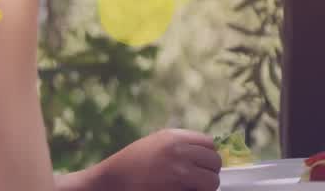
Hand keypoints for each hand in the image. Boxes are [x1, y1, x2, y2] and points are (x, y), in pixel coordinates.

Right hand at [94, 129, 221, 190]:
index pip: (210, 144)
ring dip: (205, 186)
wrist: (110, 182)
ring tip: (193, 188)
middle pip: (215, 162)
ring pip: (211, 181)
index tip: (202, 163)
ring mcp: (178, 175)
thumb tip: (208, 151)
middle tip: (199, 179)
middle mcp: (179, 154)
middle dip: (209, 171)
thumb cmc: (131, 163)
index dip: (208, 155)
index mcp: (175, 138)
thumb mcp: (156, 142)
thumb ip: (181, 143)